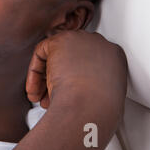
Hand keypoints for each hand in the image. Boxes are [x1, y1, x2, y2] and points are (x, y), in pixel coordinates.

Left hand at [7, 30, 127, 149]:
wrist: (89, 106)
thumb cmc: (97, 109)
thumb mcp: (100, 95)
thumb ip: (90, 84)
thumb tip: (73, 88)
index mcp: (114, 58)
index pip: (89, 60)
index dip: (73, 77)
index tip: (67, 92)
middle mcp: (99, 44)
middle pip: (71, 55)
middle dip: (57, 76)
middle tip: (49, 96)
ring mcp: (80, 39)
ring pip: (55, 55)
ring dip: (44, 79)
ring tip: (41, 98)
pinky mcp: (61, 40)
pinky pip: (41, 52)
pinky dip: (35, 72)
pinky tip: (36, 90)